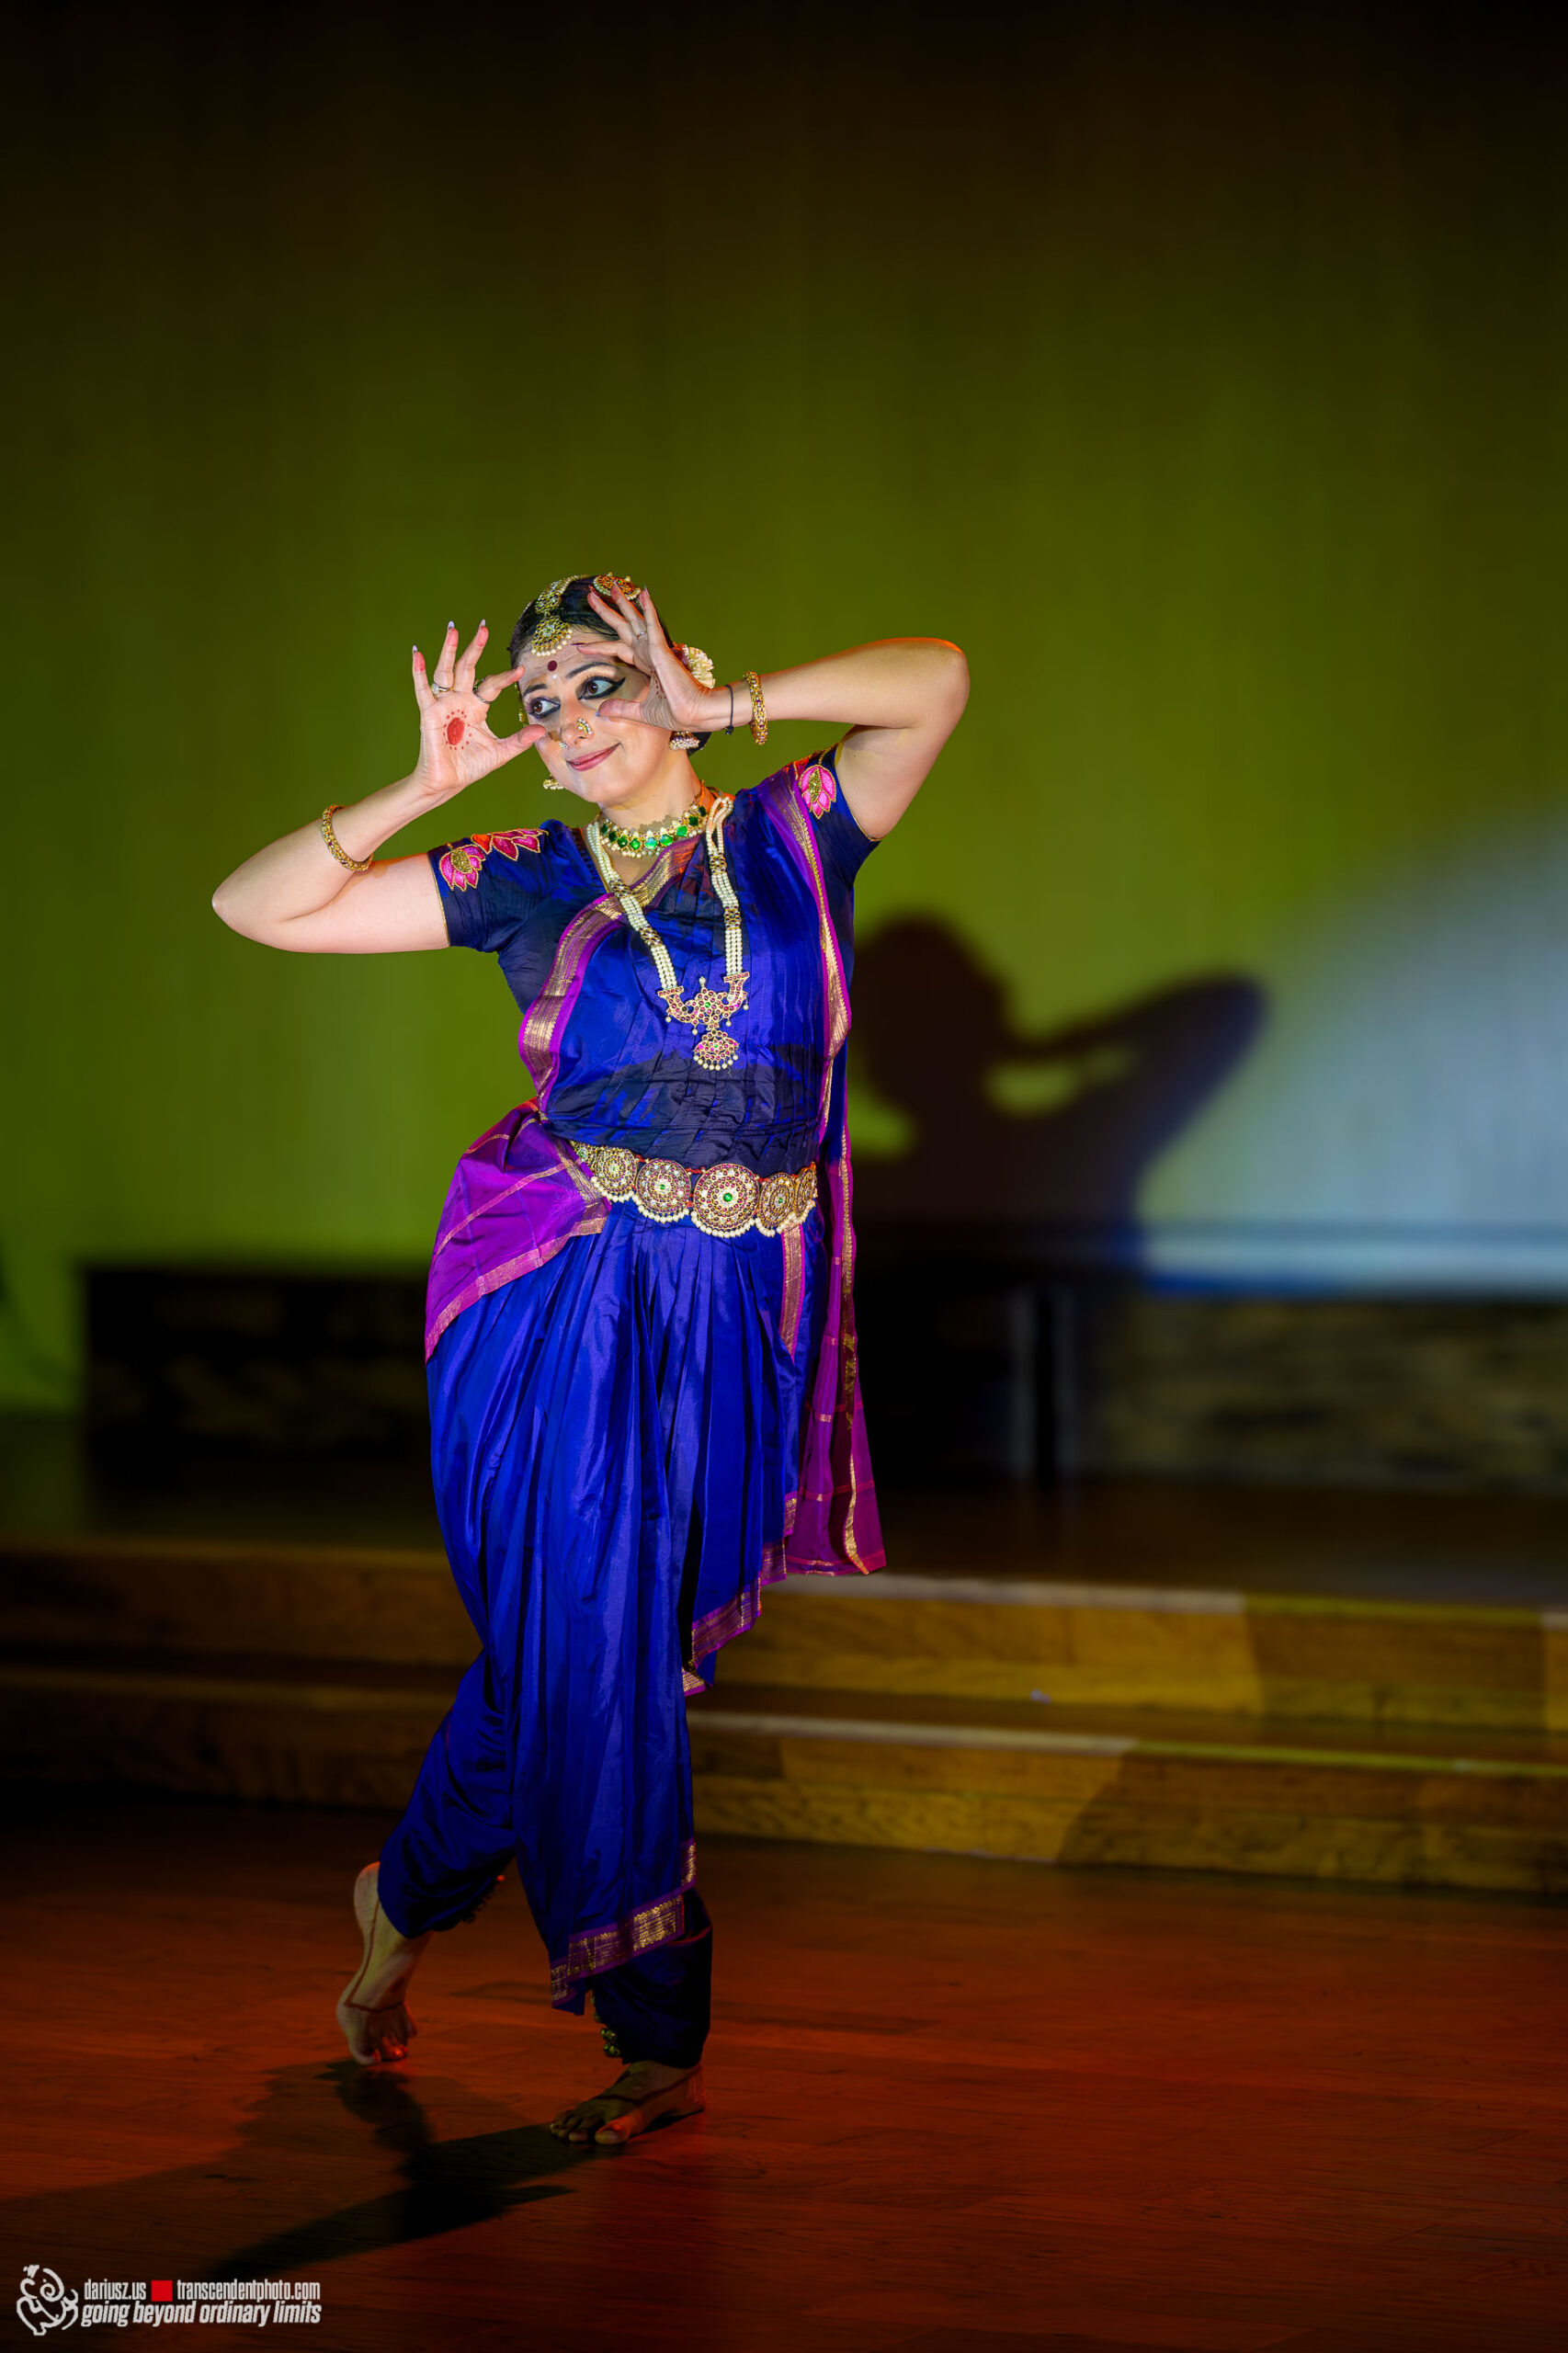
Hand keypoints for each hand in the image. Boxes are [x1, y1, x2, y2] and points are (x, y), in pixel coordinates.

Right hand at [410, 621, 544, 803]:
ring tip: (453, 629)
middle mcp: (460, 699)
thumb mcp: (501, 752)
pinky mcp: (429, 712)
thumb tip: (542, 730)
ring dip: (449, 650)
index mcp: (477, 706)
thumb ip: (519, 740)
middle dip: (475, 648)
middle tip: (483, 627)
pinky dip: (419, 671)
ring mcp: (444, 703)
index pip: (491, 684)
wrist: (447, 782)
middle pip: (467, 667)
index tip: (521, 670)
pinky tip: (417, 653)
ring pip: (446, 671)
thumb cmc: (470, 766)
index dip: (505, 677)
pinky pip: (423, 689)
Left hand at [586, 581, 726, 735]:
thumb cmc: (675, 713)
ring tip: (610, 586)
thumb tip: (602, 710)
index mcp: (646, 664)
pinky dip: (648, 608)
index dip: (599, 646)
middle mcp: (649, 653)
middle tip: (590, 595)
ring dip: (623, 602)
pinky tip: (643, 592)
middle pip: (623, 627)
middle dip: (606, 610)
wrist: (693, 715)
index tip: (581, 647)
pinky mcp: (662, 650)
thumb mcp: (641, 712)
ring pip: (635, 620)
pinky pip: (653, 625)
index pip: (618, 649)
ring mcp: (655, 649)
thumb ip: (622, 708)